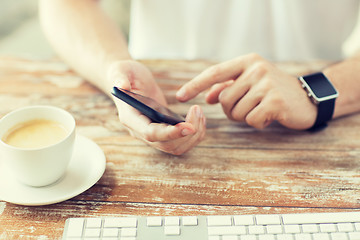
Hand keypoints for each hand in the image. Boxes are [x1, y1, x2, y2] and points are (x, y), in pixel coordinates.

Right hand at [107, 60, 205, 154]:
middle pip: (167, 145)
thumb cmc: (124, 74)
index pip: (150, 133)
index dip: (170, 133)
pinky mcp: (163, 131)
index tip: (189, 126)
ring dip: (193, 135)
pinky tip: (199, 117)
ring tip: (199, 113)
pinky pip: (180, 142)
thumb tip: (121, 86)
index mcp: (130, 118)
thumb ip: (119, 77)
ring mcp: (152, 134)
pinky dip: (194, 135)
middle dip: (187, 133)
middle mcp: (140, 131)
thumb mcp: (120, 70)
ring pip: (176, 147)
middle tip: (198, 111)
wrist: (128, 80)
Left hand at [176, 53, 316, 129]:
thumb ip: (228, 87)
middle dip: (231, 110)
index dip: (195, 85)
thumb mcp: (251, 83)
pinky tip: (270, 116)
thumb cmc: (274, 91)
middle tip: (249, 107)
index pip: (214, 73)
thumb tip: (208, 97)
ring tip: (261, 110)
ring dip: (244, 117)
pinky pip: (251, 120)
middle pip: (224, 99)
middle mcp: (256, 69)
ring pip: (235, 112)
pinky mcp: (275, 101)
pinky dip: (257, 123)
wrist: (308, 98)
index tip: (179, 96)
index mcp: (248, 61)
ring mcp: (267, 84)